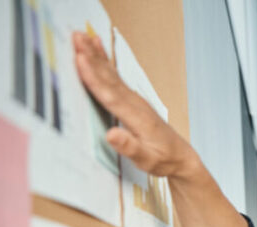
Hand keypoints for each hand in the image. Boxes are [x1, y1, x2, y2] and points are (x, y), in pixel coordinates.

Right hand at [72, 31, 198, 178]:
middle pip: (109, 78)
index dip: (94, 77)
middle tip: (75, 37)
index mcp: (136, 117)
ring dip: (95, 54)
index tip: (80, 59)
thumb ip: (129, 147)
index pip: (111, 94)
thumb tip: (111, 135)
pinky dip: (104, 61)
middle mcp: (135, 103)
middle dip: (91, 57)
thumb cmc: (163, 159)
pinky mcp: (132, 99)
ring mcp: (134, 99)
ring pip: (111, 74)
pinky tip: (98, 47)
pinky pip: (115, 77)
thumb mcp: (147, 160)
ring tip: (81, 35)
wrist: (181, 156)